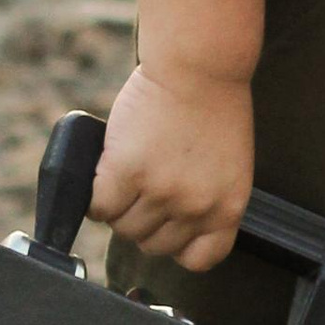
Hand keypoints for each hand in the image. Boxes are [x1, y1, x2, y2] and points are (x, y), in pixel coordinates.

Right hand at [90, 60, 253, 269]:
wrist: (200, 66)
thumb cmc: (214, 106)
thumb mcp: (227, 166)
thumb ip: (205, 197)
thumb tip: (167, 224)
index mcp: (228, 208)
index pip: (199, 259)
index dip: (178, 244)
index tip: (168, 226)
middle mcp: (196, 207)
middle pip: (153, 245)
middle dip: (144, 221)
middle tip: (142, 189)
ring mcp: (161, 191)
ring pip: (123, 227)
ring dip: (119, 208)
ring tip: (125, 178)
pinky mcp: (127, 171)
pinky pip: (100, 206)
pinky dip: (96, 197)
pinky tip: (104, 175)